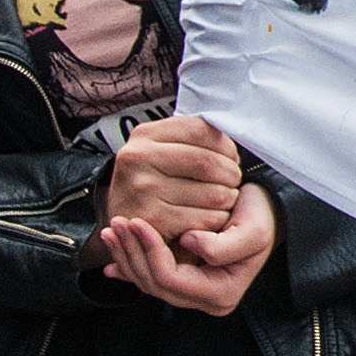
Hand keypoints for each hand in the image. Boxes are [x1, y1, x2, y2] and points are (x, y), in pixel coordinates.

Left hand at [102, 179, 275, 315]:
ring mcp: (193, 295)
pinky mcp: (184, 283)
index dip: (150, 251)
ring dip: (126, 256)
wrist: (268, 213)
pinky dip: (129, 269)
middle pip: (153, 284)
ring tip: (113, 230)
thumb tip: (188, 242)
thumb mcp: (253, 231)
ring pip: (146, 282)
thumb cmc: (262, 219)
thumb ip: (223, 246)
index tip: (138, 221)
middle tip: (117, 221)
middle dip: (131, 252)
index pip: (170, 279)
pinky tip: (110, 264)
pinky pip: (151, 281)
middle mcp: (204, 301)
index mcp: (221, 294)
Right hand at [108, 115, 246, 244]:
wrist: (121, 225)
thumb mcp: (161, 150)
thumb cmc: (152, 183)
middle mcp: (138, 158)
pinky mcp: (152, 219)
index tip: (231, 157)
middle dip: (231, 174)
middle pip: (207, 162)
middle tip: (233, 182)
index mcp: (145, 135)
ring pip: (212, 193)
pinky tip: (212, 217)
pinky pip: (205, 218)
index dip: (225, 146)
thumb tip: (230, 130)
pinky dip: (218, 219)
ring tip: (224, 199)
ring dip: (228, 198)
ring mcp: (142, 189)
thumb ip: (191, 138)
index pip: (199, 130)